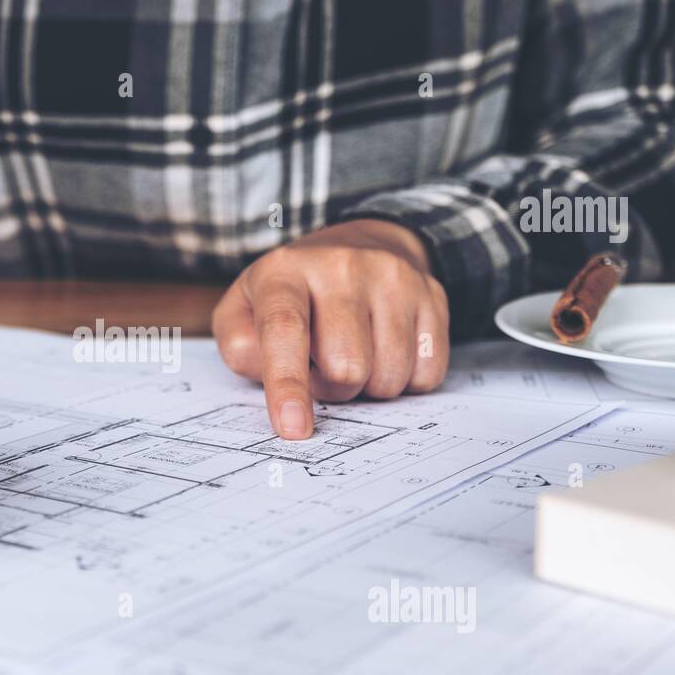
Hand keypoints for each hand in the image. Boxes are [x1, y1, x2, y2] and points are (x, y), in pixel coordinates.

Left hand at [212, 219, 449, 439]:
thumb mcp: (243, 313)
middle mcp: (341, 266)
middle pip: (346, 367)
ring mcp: (393, 277)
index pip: (285, 330)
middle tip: (323, 367)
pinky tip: (387, 351)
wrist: (359, 246)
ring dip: (368, 387)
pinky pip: (426, 373)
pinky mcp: (431, 294)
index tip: (293, 428)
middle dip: (333, 388)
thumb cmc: (291, 298)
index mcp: (284, 272)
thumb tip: (274, 382)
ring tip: (355, 355)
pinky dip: (405, 380)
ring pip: (389, 376)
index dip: (288, 383)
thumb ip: (242, 351)